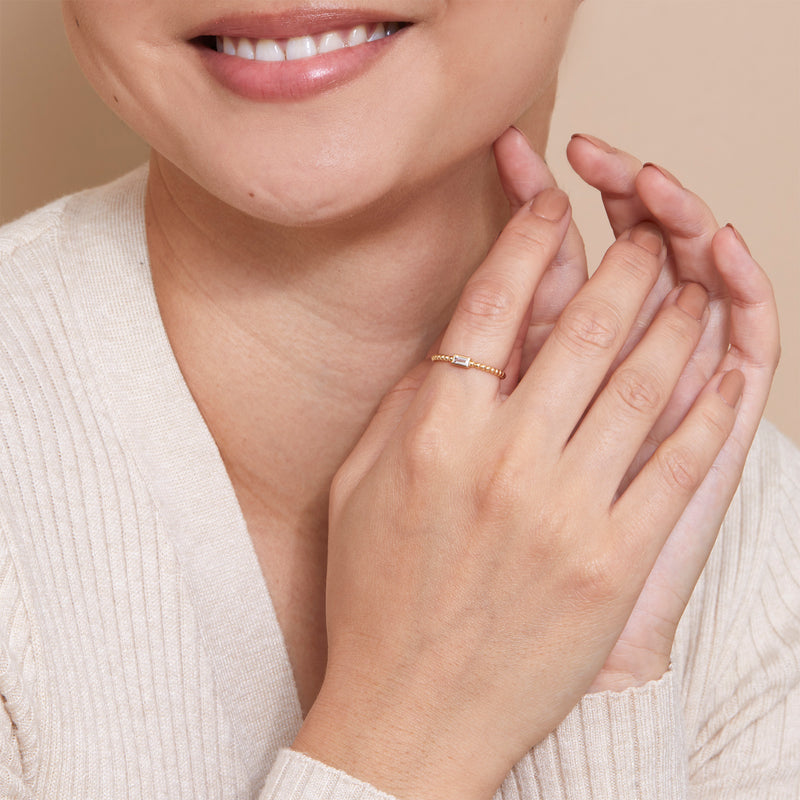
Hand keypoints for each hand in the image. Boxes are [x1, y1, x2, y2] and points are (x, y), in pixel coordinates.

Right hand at [294, 182, 740, 799]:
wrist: (412, 712)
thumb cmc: (375, 594)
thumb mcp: (359, 483)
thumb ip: (408, 404)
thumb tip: (458, 341)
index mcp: (434, 432)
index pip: (493, 304)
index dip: (528, 240)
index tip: (552, 205)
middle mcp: (502, 458)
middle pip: (580, 330)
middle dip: (623, 265)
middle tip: (647, 230)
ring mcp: (564, 511)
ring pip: (640, 384)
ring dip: (676, 322)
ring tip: (697, 284)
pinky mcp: (613, 563)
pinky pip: (674, 465)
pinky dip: (707, 409)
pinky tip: (726, 368)